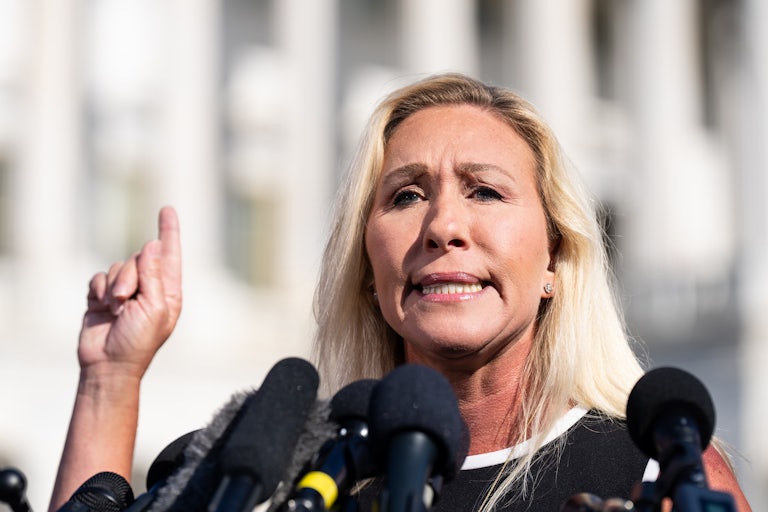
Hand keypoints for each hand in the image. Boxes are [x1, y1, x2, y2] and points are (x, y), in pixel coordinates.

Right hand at [78, 206, 181, 379]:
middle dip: (129, 276)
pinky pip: (98, 278)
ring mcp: (125, 291)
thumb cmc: (137, 342)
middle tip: (125, 302)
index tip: (168, 209)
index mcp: (168, 291)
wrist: (107, 365)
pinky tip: (101, 308)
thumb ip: (154, 275)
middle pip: (138, 258)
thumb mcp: (153, 308)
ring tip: (115, 311)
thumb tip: (154, 245)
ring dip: (113, 287)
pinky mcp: (103, 296)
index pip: (170, 255)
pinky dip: (98, 291)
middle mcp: (149, 288)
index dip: (169, 231)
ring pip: (117, 266)